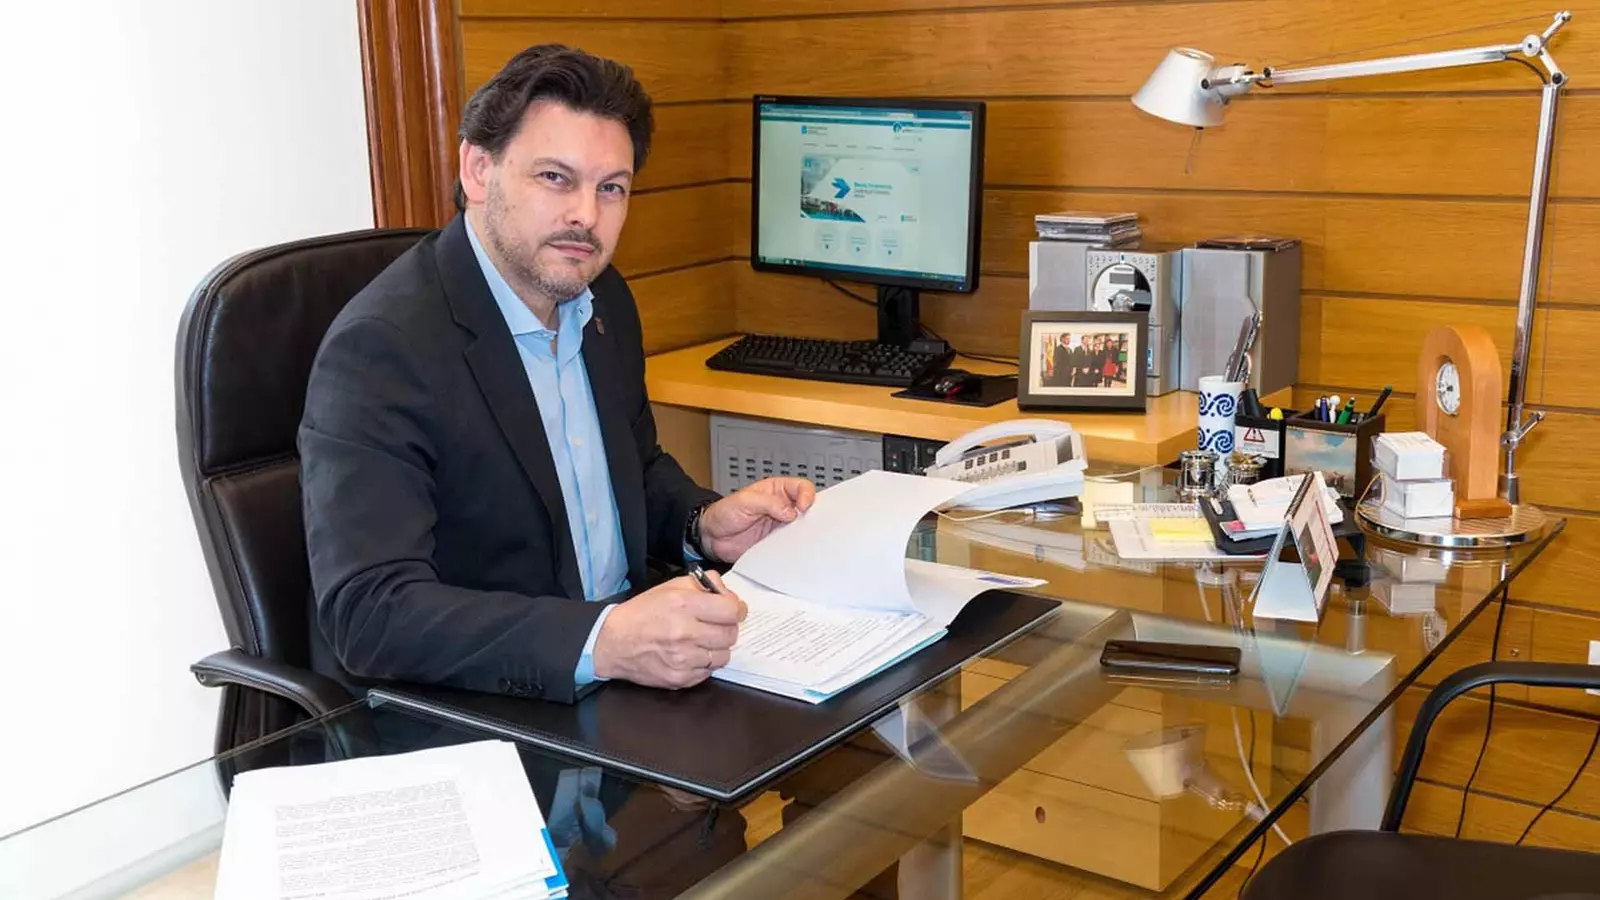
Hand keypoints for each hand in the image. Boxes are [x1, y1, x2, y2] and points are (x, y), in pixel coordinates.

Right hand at [592, 572, 745, 688]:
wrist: (612, 642)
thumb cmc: (642, 613)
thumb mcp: (670, 587)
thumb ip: (703, 585)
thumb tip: (727, 593)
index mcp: (684, 605)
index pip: (731, 610)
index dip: (736, 608)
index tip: (732, 609)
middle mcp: (685, 633)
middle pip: (731, 634)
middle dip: (727, 628)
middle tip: (715, 625)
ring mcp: (683, 659)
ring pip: (723, 656)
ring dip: (717, 648)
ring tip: (701, 640)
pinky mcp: (680, 678)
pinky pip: (708, 672)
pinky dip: (704, 663)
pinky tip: (690, 654)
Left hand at [699, 477, 816, 562]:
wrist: (711, 537)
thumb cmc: (724, 513)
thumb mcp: (744, 501)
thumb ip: (768, 503)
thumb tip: (790, 511)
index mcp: (777, 490)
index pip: (801, 488)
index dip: (807, 495)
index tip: (803, 506)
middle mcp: (782, 508)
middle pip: (807, 509)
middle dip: (811, 516)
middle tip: (807, 524)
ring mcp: (780, 527)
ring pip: (802, 529)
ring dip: (803, 534)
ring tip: (800, 539)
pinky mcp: (776, 544)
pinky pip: (791, 546)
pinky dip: (794, 549)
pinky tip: (792, 551)